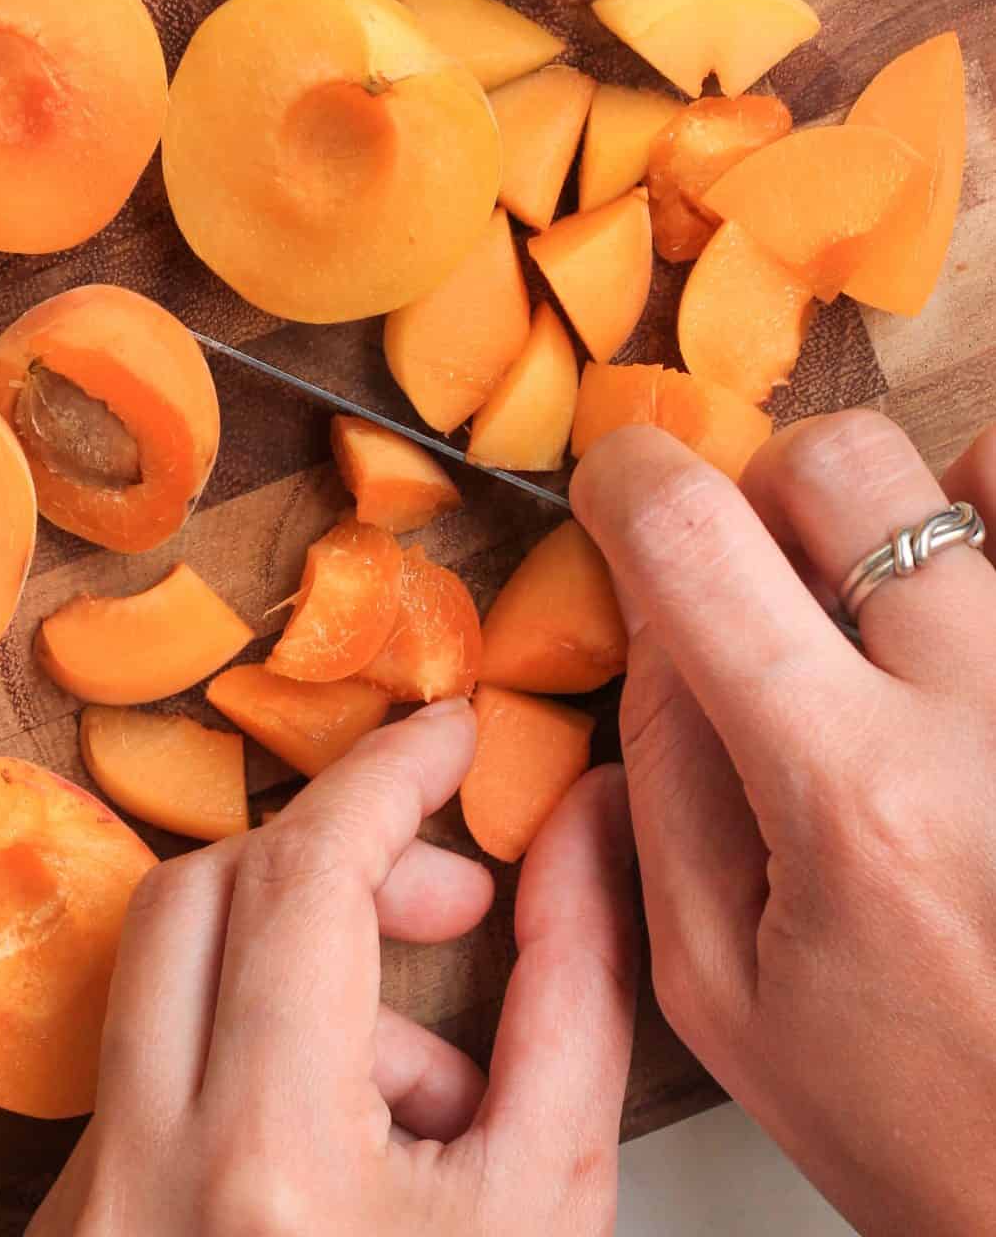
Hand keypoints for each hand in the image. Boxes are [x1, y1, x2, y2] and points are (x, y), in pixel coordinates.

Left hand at [29, 701, 636, 1236]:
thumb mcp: (550, 1204)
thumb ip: (573, 996)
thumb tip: (581, 827)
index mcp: (270, 1165)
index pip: (306, 874)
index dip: (389, 774)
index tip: (455, 733)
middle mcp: (146, 1175)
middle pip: (208, 893)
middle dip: (337, 862)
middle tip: (450, 899)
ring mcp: (92, 1207)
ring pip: (168, 985)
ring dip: (301, 977)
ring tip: (430, 1088)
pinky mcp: (74, 1230)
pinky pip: (146, 1077)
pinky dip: (249, 1065)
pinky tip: (351, 1155)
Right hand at [573, 411, 995, 1236]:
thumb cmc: (911, 1112)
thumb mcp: (720, 984)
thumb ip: (668, 782)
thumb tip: (648, 615)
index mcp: (851, 797)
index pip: (696, 537)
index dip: (628, 476)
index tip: (617, 486)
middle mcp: (982, 718)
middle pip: (837, 463)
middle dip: (763, 490)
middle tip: (759, 577)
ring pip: (967, 473)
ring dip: (890, 521)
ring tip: (885, 621)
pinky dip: (990, 523)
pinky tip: (964, 605)